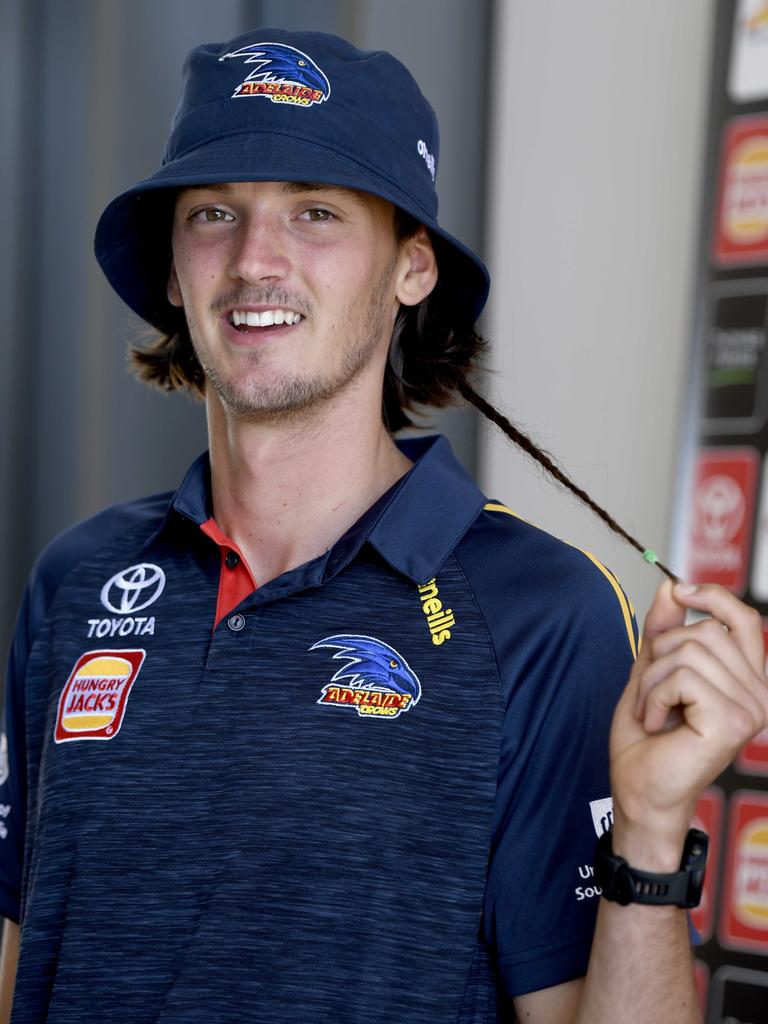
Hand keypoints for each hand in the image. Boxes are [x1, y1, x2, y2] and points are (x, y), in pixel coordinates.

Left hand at [608, 580, 767, 868]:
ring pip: (689, 651)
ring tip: (653, 712)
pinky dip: (655, 696)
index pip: (744, 619)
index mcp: (747, 680)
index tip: (679, 591)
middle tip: (652, 695)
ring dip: (653, 680)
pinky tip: (657, 724)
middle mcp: (759, 694)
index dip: (713, 596)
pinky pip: (682, 677)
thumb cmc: (647, 740)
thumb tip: (671, 586)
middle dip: (660, 655)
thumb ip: (664, 631)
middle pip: (704, 632)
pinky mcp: (732, 722)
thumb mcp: (651, 671)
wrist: (639, 791)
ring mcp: (751, 709)